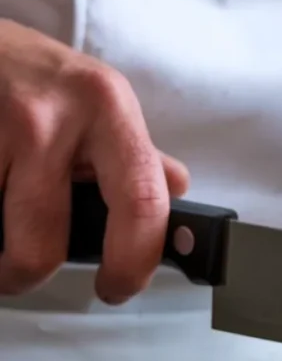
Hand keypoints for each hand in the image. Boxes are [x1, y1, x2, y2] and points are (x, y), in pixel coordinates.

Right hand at [0, 19, 188, 301]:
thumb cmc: (29, 73)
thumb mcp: (95, 100)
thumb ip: (133, 153)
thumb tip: (176, 189)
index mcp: (107, 109)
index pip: (142, 202)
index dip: (133, 262)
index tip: (119, 287)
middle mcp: (52, 117)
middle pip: (43, 243)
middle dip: (29, 274)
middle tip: (27, 272)